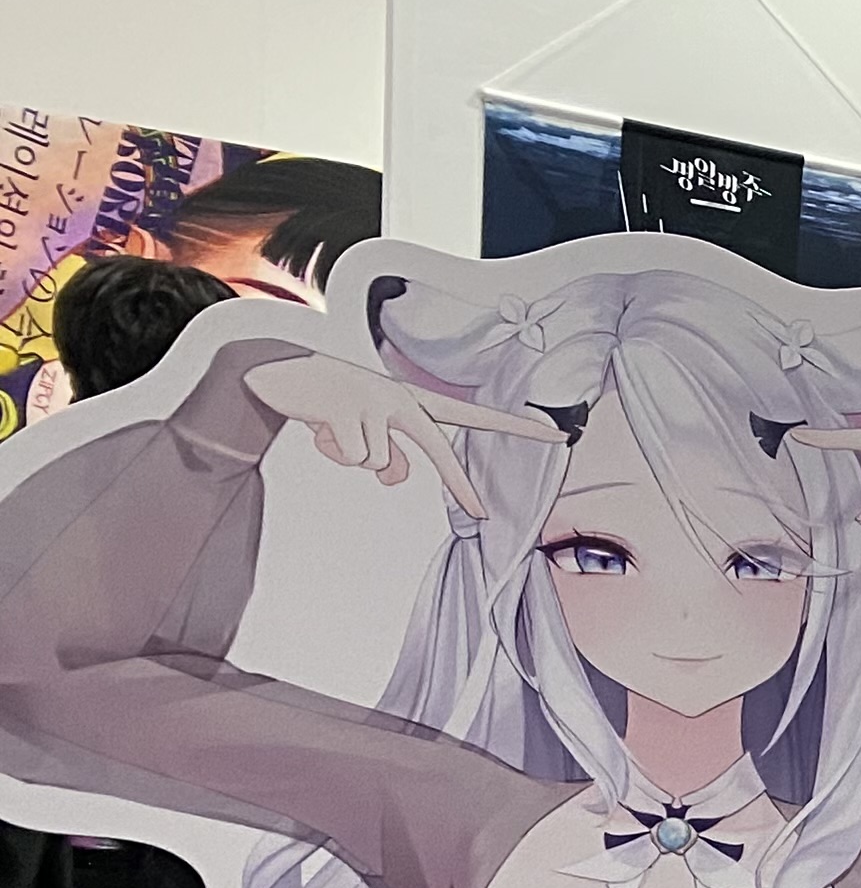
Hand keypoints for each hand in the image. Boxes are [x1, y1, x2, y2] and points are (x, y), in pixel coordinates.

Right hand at [248, 352, 562, 519]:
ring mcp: (375, 403)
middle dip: (459, 486)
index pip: (473, 416)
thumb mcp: (368, 431)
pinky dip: (333, 451)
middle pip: (439, 451)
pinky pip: (353, 458)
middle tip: (482, 514)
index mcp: (412, 400)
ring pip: (381, 465)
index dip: (516, 426)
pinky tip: (319, 424)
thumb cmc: (331, 404)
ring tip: (333, 428)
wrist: (276, 373)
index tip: (557, 435)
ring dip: (353, 456)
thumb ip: (391, 456)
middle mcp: (400, 398)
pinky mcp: (347, 412)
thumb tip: (394, 478)